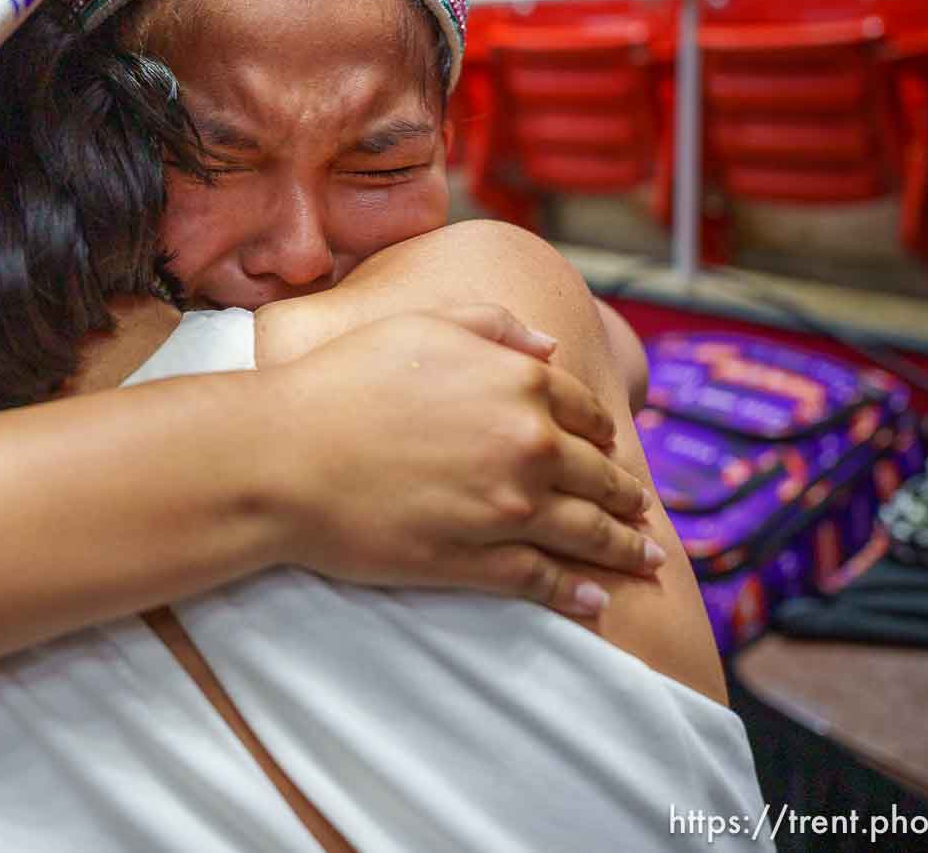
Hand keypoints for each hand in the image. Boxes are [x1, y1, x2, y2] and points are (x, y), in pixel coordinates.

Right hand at [256, 305, 659, 619]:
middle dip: (626, 498)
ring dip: (622, 549)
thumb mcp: (419, 325)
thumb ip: (492, 325)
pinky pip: (543, 581)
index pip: (584, 411)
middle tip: (642, 515)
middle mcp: (529, 446)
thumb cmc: (340, 380)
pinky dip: (576, 595)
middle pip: (598, 477)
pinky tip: (594, 601)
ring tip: (644, 561)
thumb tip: (548, 348)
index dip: (602, 431)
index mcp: (520, 383)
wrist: (283, 455)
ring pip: (585, 533)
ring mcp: (507, 509)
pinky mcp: (476, 560)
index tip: (612, 448)